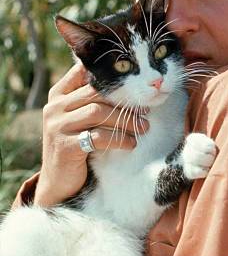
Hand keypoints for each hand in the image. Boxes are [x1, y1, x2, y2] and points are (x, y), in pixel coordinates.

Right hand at [34, 63, 148, 206]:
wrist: (58, 182)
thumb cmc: (77, 148)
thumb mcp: (81, 121)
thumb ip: (93, 103)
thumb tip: (132, 91)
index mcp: (58, 96)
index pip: (82, 73)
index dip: (109, 76)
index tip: (134, 84)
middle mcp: (55, 108)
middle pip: (95, 93)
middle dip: (123, 101)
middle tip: (145, 111)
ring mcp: (57, 126)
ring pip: (97, 112)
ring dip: (125, 120)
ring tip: (142, 128)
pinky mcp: (65, 146)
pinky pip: (98, 137)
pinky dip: (118, 139)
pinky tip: (131, 144)